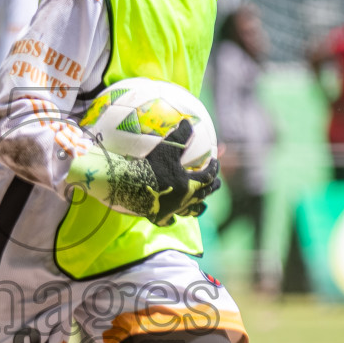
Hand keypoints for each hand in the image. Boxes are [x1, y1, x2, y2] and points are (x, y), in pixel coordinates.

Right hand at [66, 118, 219, 224]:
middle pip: (205, 194)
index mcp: (189, 183)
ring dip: (198, 207)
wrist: (127, 186)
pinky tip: (173, 218)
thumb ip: (179, 136)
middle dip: (212, 187)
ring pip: (191, 211)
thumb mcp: (165, 148)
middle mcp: (184, 199)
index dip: (213, 168)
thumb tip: (189, 122)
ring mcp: (172, 210)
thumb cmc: (147, 166)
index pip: (208, 176)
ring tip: (202, 206)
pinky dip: (173, 218)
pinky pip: (169, 220)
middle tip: (216, 182)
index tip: (214, 162)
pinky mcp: (159, 217)